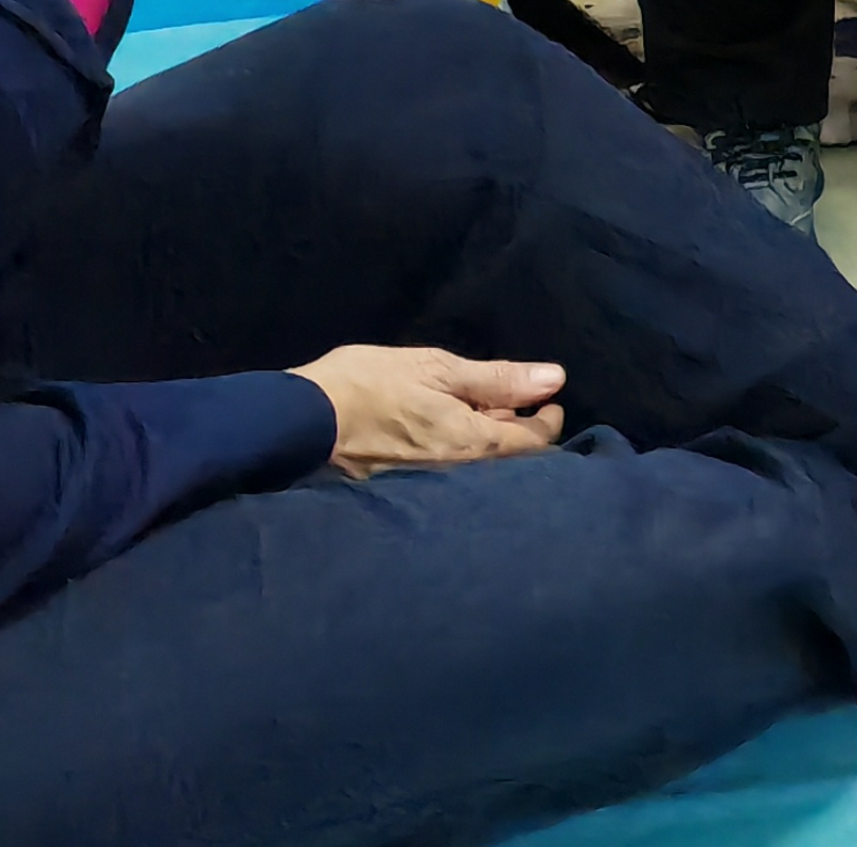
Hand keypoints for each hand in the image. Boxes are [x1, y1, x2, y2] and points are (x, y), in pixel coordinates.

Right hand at [292, 346, 567, 474]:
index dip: (549, 419)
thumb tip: (555, 379)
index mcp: (473, 445)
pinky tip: (449, 426)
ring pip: (481, 466)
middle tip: (514, 399)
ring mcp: (433, 486)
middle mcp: (459, 475)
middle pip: (510, 460)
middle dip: (521, 430)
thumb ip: (497, 378)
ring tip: (480, 407)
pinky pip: (453, 471)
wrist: (301, 422)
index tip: (547, 398)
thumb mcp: (437, 368)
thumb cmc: (371, 385)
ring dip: (490, 438)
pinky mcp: (407, 488)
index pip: (535, 444)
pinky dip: (463, 447)